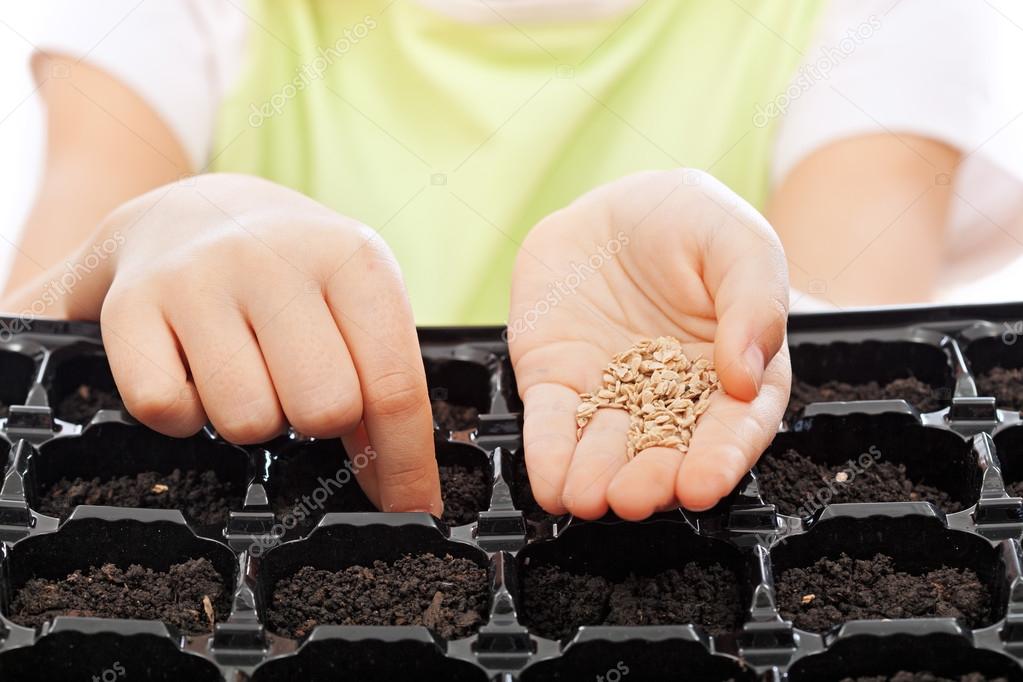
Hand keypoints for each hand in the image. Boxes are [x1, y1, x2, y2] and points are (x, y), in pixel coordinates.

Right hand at [19, 173, 440, 513]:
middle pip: (323, 410)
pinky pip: (165, 412)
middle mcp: (275, 258)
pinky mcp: (130, 304)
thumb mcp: (357, 302)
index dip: (406, 463)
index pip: (394, 385)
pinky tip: (192, 373)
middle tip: (301, 388)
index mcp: (353, 257)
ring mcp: (197, 277)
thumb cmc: (294, 276)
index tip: (414, 510)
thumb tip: (407, 496)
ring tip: (249, 371)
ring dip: (253, 418)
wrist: (191, 209)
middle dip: (319, 421)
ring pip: (246, 422)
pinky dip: (182, 416)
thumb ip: (385, 384)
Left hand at [509, 169, 790, 520]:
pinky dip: (549, 455)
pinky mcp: (560, 382)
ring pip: (606, 447)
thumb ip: (755, 301)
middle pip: (666, 450)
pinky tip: (551, 482)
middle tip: (635, 496)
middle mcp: (673, 395)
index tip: (704, 483)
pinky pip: (553, 423)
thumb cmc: (690, 222)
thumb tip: (746, 373)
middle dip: (650, 478)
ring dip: (596, 477)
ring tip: (588, 496)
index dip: (720, 458)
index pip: (734, 426)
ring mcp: (612, 392)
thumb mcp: (738, 241)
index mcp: (734, 371)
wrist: (613, 204)